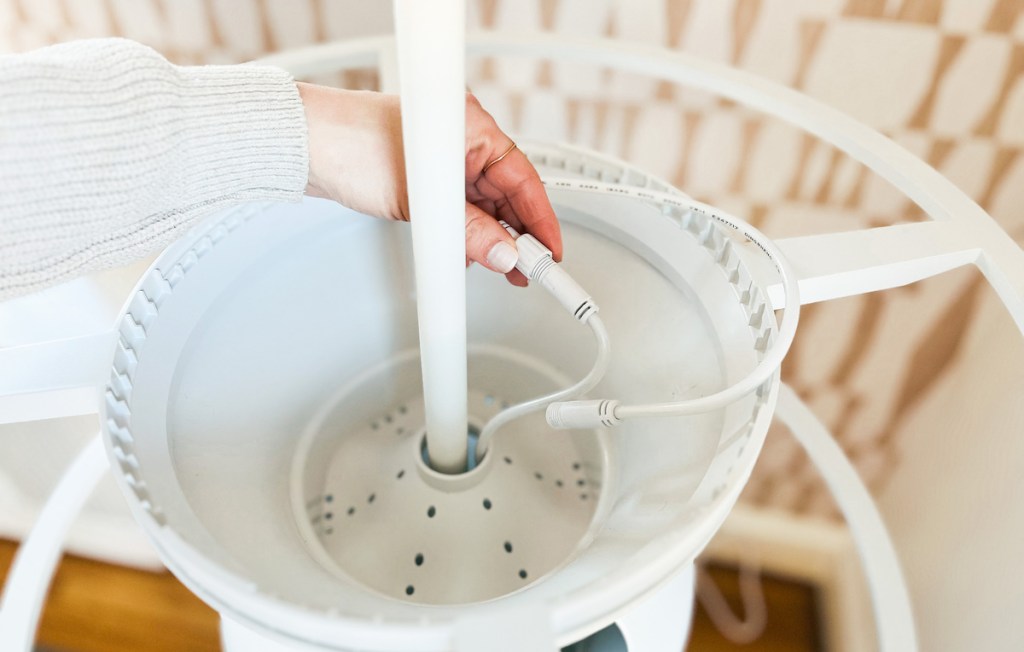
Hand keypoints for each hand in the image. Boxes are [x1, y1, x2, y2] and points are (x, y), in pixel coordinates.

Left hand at [298, 83, 560, 285]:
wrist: (300, 146)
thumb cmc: (349, 146)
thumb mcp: (420, 201)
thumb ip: (469, 232)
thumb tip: (503, 254)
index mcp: (472, 126)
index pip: (524, 178)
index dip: (541, 220)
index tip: (551, 252)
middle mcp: (462, 138)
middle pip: (507, 194)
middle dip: (516, 234)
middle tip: (526, 270)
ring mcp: (444, 158)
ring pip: (484, 204)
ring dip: (490, 236)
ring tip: (498, 267)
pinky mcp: (425, 176)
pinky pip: (460, 207)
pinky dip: (466, 231)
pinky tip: (469, 253)